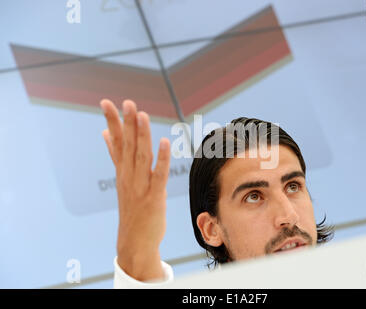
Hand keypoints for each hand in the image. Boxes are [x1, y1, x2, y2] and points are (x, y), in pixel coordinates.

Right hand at [100, 99, 170, 280]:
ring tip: (142, 115)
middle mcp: (129, 176)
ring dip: (141, 136)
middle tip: (127, 102)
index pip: (115, 142)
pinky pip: (159, 174)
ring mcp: (140, 186)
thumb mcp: (122, 179)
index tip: (106, 102)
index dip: (112, 122)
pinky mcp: (154, 196)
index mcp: (122, 171)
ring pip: (141, 156)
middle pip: (127, 145)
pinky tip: (165, 142)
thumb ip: (116, 156)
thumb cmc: (132, 208)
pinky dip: (162, 158)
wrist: (134, 241)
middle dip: (127, 123)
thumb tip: (105, 134)